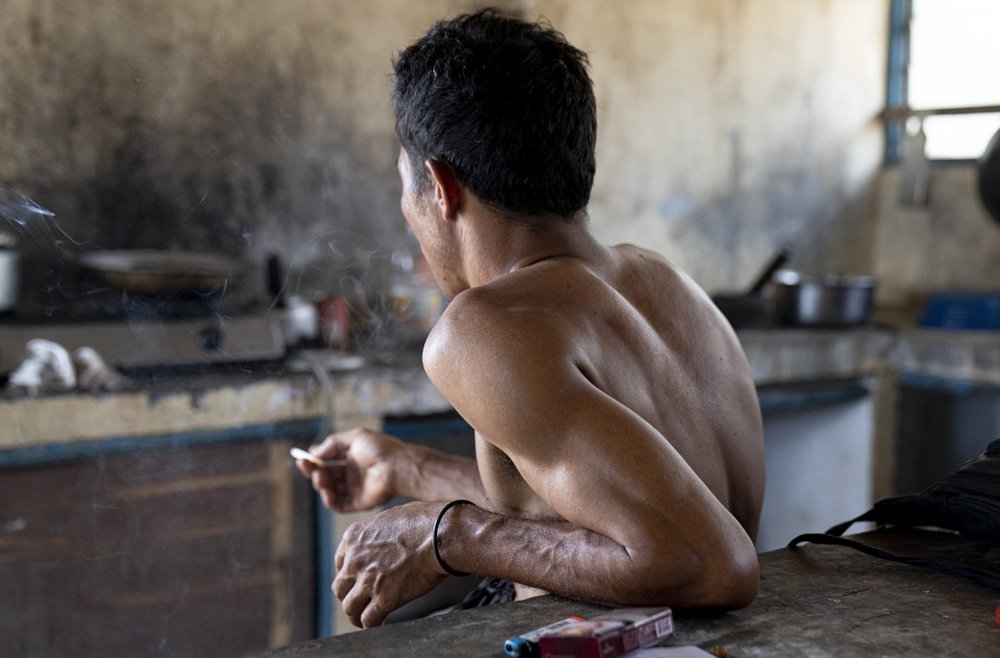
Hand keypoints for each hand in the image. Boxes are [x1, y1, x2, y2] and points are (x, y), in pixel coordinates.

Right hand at [295, 427, 403, 511]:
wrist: (396, 467)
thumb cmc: (379, 449)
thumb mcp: (355, 437)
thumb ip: (333, 443)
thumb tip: (314, 452)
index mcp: (352, 456)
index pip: (328, 459)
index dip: (315, 459)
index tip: (304, 457)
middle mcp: (352, 472)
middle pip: (326, 475)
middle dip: (314, 471)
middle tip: (307, 467)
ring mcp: (355, 488)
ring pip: (330, 490)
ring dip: (320, 484)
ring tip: (320, 478)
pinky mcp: (359, 502)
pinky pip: (339, 504)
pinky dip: (329, 500)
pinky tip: (326, 493)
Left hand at [333, 501, 449, 627]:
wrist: (440, 535)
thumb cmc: (424, 522)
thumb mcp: (390, 517)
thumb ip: (378, 531)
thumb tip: (383, 538)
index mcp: (354, 537)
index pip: (339, 562)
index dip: (348, 574)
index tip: (356, 581)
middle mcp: (355, 560)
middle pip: (340, 587)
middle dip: (349, 595)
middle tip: (359, 600)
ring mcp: (368, 581)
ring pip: (349, 607)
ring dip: (355, 614)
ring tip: (363, 619)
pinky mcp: (384, 599)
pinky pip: (369, 620)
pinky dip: (371, 625)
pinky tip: (378, 624)